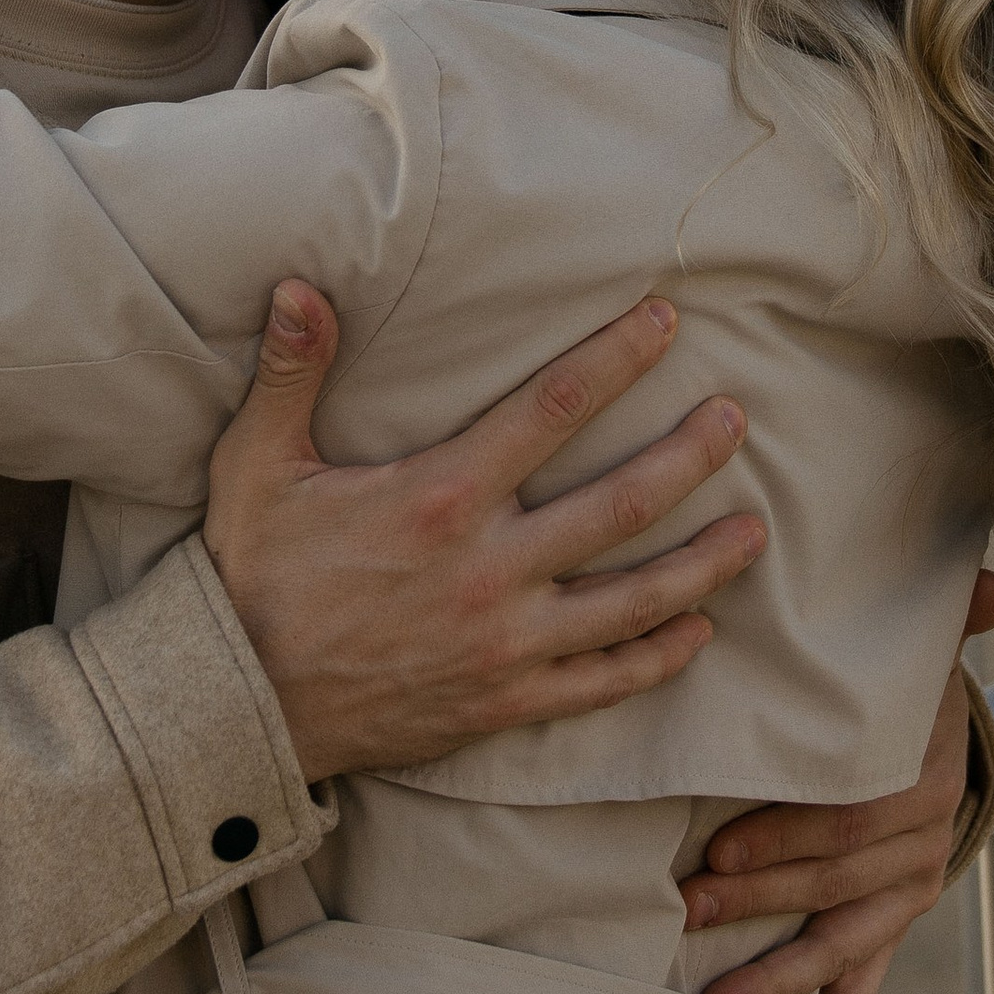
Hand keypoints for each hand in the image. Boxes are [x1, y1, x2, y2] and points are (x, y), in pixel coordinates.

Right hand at [203, 283, 763, 783]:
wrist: (237, 708)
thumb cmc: (249, 577)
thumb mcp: (257, 465)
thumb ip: (292, 374)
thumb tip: (298, 285)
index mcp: (441, 498)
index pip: (554, 409)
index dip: (616, 359)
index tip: (665, 323)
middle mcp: (490, 570)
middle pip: (621, 505)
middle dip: (689, 457)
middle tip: (737, 421)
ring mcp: (506, 643)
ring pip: (633, 600)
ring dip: (703, 564)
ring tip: (756, 530)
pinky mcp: (505, 702)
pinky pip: (602, 682)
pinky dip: (657, 658)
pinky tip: (697, 632)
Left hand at [693, 566, 993, 993]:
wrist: (930, 727)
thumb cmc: (893, 680)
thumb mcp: (915, 643)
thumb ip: (943, 614)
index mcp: (924, 773)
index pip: (854, 816)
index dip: (789, 836)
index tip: (718, 848)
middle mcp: (923, 841)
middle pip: (838, 881)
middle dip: (760, 898)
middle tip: (688, 906)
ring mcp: (908, 890)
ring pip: (846, 943)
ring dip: (782, 976)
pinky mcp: (893, 924)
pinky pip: (865, 984)